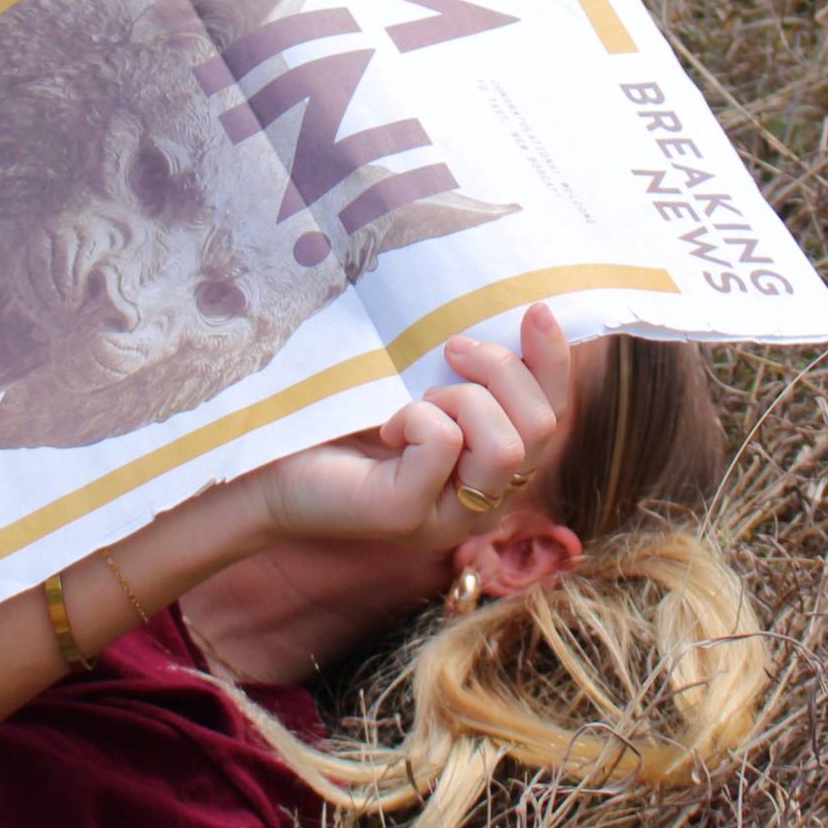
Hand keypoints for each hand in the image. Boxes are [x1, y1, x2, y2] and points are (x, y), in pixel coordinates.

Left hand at [255, 310, 579, 548]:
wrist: (272, 459)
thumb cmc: (344, 414)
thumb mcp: (418, 379)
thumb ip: (468, 366)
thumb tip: (519, 311)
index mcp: (495, 465)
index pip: (556, 415)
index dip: (555, 361)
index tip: (533, 310)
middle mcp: (485, 499)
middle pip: (542, 426)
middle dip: (500, 370)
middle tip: (449, 352)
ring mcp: (450, 516)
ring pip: (507, 445)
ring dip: (461, 399)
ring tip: (416, 399)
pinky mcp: (409, 515)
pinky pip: (445, 443)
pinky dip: (416, 418)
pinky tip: (386, 427)